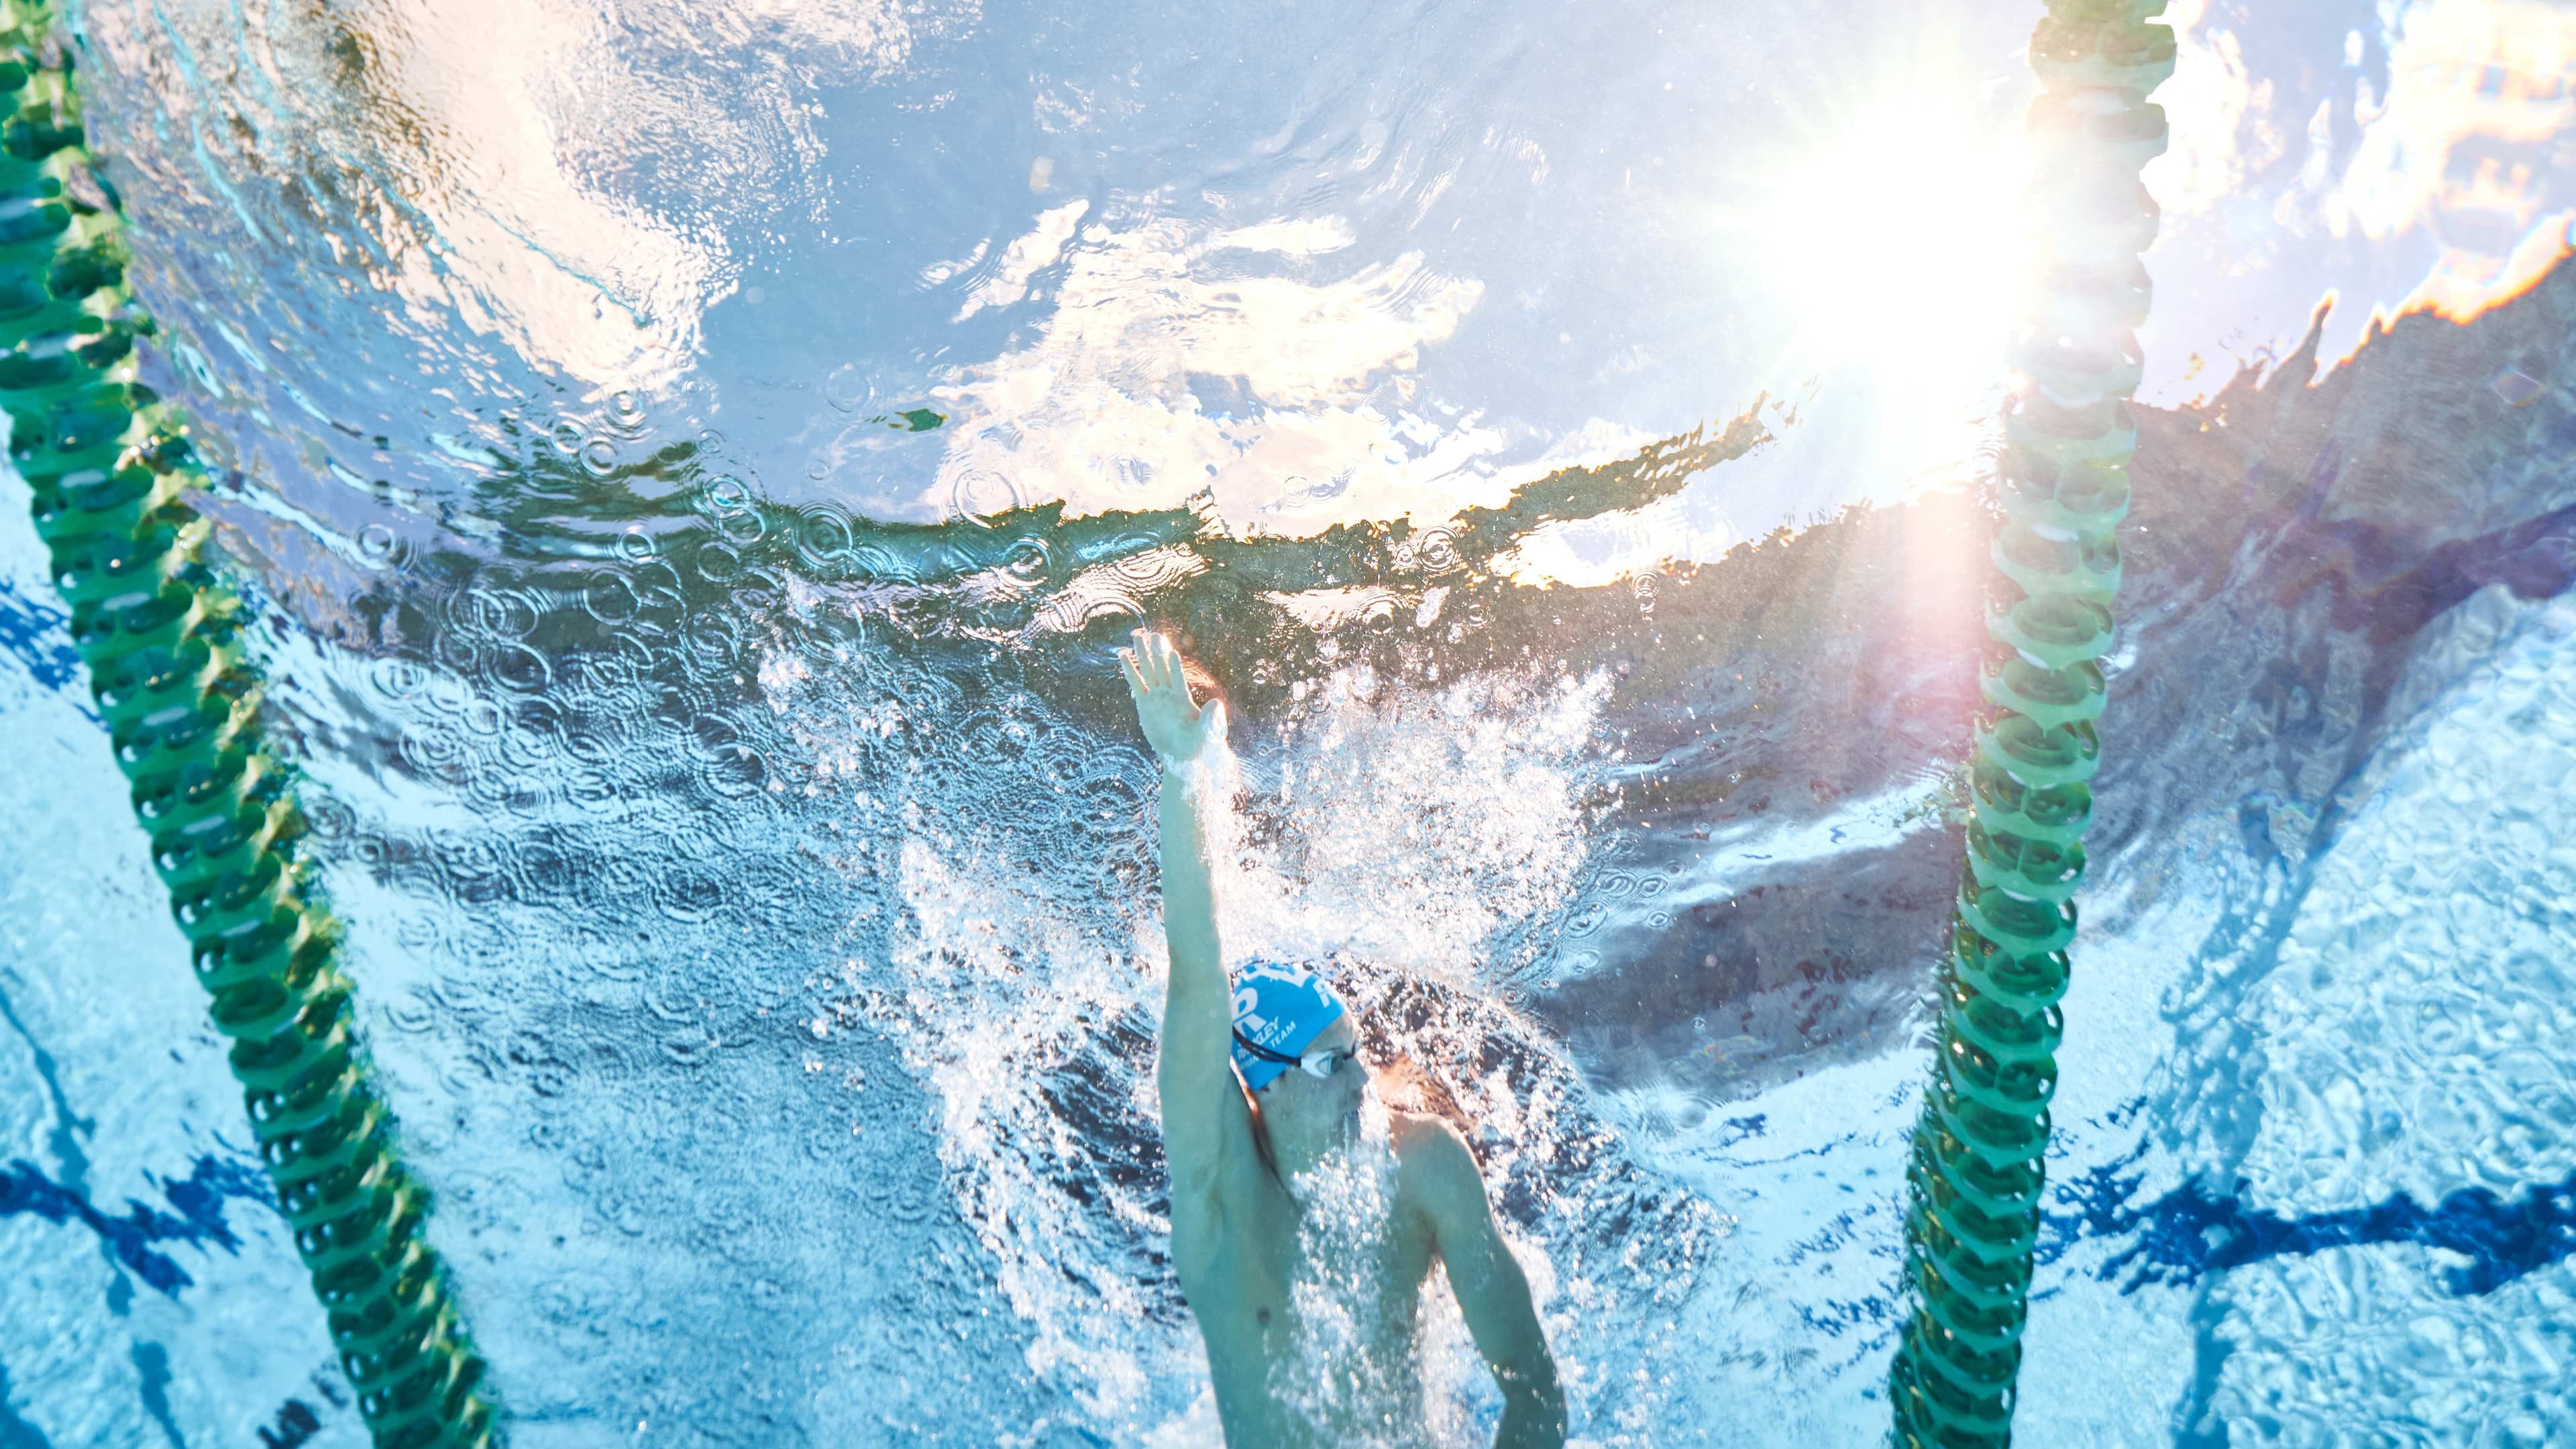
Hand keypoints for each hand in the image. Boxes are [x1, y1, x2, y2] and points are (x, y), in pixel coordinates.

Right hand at [1121, 628, 1226, 767]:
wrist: (1182, 755)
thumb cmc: (1197, 744)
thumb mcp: (1206, 731)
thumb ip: (1210, 718)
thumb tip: (1216, 703)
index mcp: (1182, 699)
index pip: (1177, 679)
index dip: (1174, 667)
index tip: (1172, 652)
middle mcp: (1169, 694)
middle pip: (1161, 669)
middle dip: (1157, 652)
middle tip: (1153, 634)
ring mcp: (1156, 697)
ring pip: (1148, 671)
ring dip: (1143, 655)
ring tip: (1138, 637)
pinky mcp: (1145, 704)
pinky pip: (1136, 684)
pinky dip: (1130, 670)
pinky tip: (1124, 657)